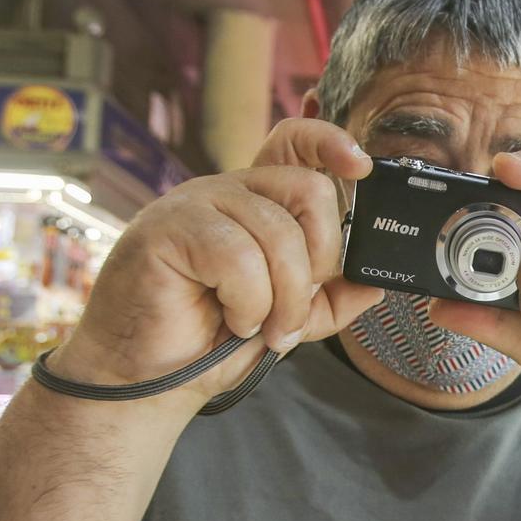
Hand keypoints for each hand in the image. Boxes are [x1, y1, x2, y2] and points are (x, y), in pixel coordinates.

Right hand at [48, 120, 382, 408]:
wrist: (146, 379)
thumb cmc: (209, 344)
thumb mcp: (287, 320)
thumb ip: (330, 299)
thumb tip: (375, 283)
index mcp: (257, 203)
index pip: (296, 142)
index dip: (331, 142)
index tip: (362, 168)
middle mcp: (228, 192)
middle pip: (310, 191)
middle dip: (318, 264)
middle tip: (293, 315)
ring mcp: (195, 203)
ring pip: (278, 233)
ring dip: (283, 300)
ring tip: (259, 330)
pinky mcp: (166, 227)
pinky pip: (238, 256)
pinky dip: (248, 302)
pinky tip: (230, 321)